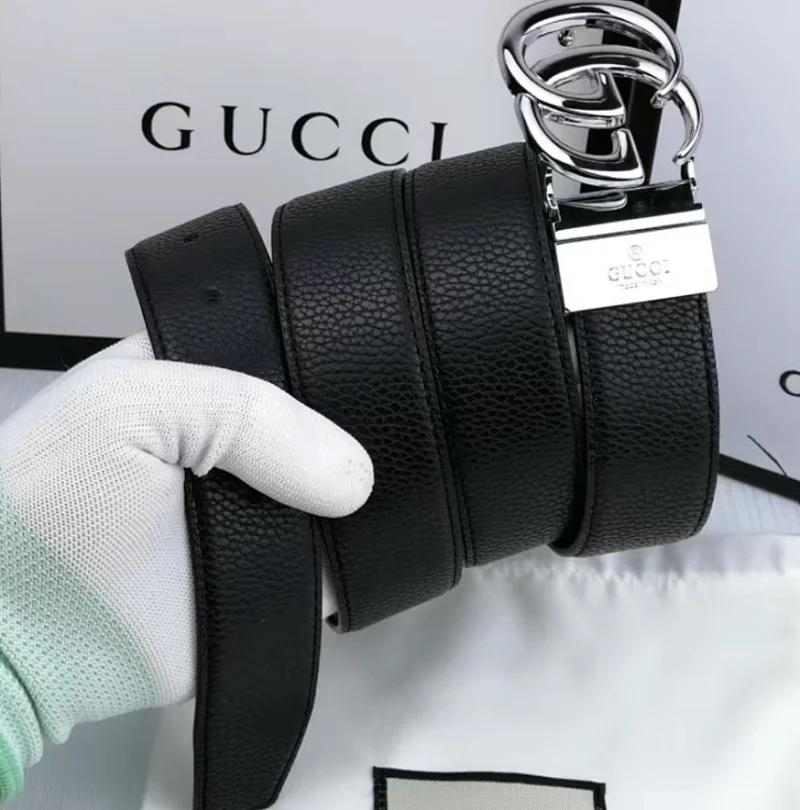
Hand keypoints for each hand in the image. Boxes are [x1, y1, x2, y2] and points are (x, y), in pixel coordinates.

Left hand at [0, 333, 372, 802]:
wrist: (19, 641)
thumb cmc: (52, 502)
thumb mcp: (130, 408)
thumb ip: (246, 413)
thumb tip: (355, 476)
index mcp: (195, 384)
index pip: (283, 358)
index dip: (325, 366)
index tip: (375, 374)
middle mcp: (232, 449)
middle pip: (319, 428)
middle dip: (353, 434)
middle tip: (393, 438)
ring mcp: (257, 516)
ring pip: (334, 496)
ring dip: (358, 500)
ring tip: (397, 488)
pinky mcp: (272, 580)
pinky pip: (332, 565)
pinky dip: (356, 558)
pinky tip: (380, 541)